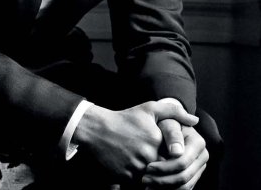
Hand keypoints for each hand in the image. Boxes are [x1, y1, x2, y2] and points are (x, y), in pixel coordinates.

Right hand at [73, 98, 198, 180]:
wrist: (96, 128)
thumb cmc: (124, 118)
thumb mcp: (149, 109)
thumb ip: (174, 112)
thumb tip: (194, 120)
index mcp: (156, 140)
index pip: (175, 156)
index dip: (173, 156)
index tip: (169, 153)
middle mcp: (148, 155)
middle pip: (165, 168)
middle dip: (163, 167)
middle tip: (156, 160)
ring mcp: (135, 167)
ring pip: (152, 178)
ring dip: (152, 175)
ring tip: (146, 165)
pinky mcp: (124, 176)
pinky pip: (138, 183)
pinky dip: (139, 178)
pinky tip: (135, 168)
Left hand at [142, 125, 208, 188]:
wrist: (168, 126)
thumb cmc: (165, 122)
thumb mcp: (167, 122)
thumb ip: (172, 133)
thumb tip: (177, 152)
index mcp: (198, 143)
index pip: (182, 162)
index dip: (164, 167)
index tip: (147, 167)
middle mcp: (202, 156)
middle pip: (184, 176)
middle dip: (163, 180)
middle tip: (144, 179)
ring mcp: (199, 167)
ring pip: (185, 185)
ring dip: (165, 187)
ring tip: (147, 185)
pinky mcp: (194, 174)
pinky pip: (184, 188)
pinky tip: (154, 188)